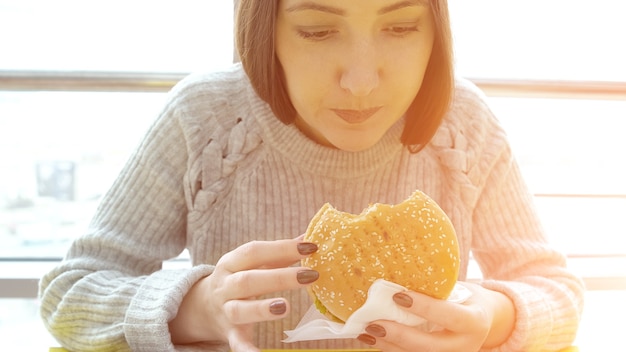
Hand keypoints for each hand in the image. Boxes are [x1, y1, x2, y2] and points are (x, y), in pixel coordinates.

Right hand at [169, 237, 318, 350]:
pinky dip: (247, 350)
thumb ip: (279, 253)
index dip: (282, 248)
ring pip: (240, 310)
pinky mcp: (230, 333)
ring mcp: (226, 310)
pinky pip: (236, 342)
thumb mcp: (251, 263)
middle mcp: (226, 285)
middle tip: (310, 275)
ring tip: (285, 307)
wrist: (202, 307)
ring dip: (261, 309)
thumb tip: (308, 238)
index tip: (311, 247)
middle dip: (280, 277)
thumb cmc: (237, 278)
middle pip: (249, 280)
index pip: (254, 251)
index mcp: (231, 263)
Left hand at [357, 282, 514, 351]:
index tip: (398, 295)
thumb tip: (395, 276)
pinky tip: (374, 341)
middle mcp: (467, 345)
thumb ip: (436, 289)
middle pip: (431, 347)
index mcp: (475, 321)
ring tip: (366, 333)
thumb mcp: (460, 290)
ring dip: (390, 347)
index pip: (450, 316)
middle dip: (400, 335)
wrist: (487, 321)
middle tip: (374, 323)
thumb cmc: (466, 299)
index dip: (425, 307)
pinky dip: (392, 350)